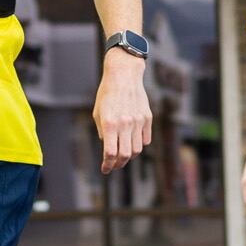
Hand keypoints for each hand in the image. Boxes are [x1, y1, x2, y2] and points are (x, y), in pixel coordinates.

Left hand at [92, 55, 152, 173]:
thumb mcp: (98, 113)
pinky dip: (139, 144)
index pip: (110, 153)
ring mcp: (138, 121)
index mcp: (110, 123)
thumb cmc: (107, 94)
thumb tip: (109, 148)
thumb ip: (103, 132)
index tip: (105, 170)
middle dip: (118, 164)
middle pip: (125, 155)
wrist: (124, 75)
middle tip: (114, 165)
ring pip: (137, 150)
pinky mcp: (147, 118)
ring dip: (130, 156)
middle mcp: (125, 124)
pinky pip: (146, 139)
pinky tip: (133, 142)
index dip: (107, 165)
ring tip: (123, 154)